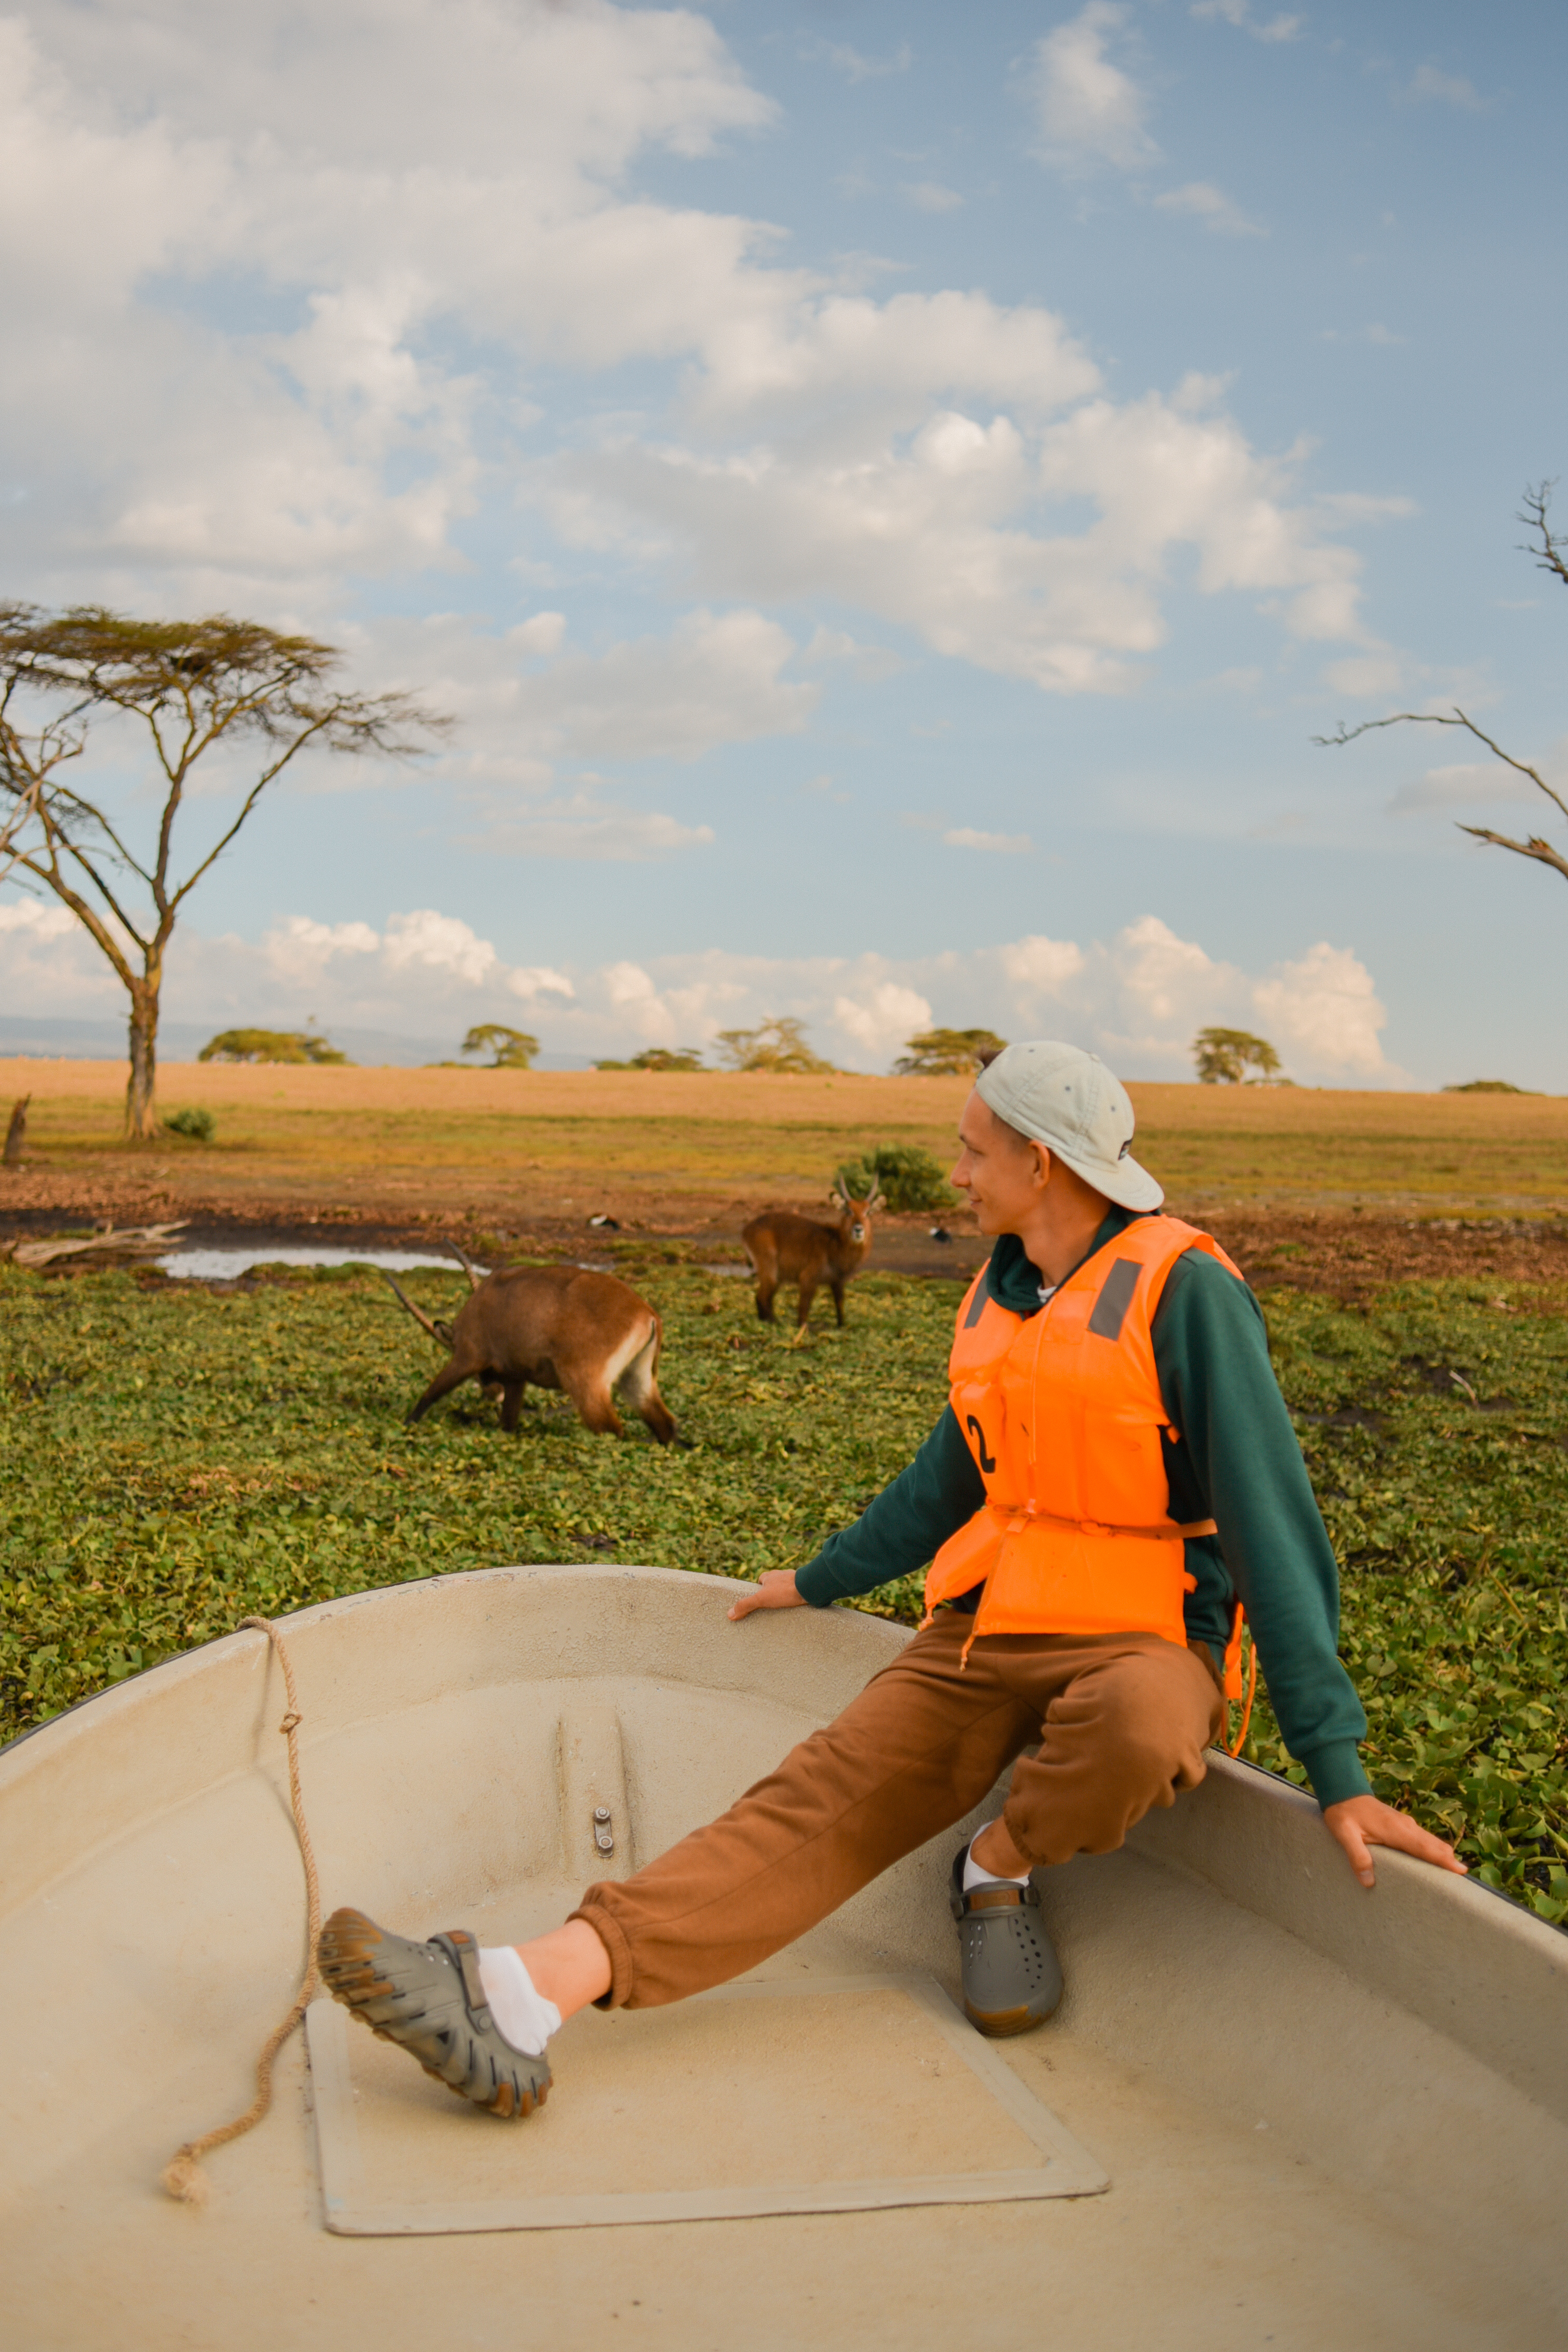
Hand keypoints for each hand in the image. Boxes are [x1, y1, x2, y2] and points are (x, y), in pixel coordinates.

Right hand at [728, 1569, 807, 1621]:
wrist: (810, 1587)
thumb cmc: (785, 1590)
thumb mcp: (761, 1599)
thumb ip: (746, 1605)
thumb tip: (729, 1614)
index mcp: (770, 1576)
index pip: (761, 1579)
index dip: (758, 1588)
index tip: (758, 1598)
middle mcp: (782, 1575)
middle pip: (774, 1584)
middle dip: (771, 1592)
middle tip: (769, 1605)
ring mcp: (794, 1581)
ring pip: (786, 1588)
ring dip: (784, 1596)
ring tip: (782, 1608)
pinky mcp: (804, 1587)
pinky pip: (797, 1593)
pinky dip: (795, 1599)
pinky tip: (795, 1607)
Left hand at [1321, 1794, 1467, 1889]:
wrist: (1342, 1790)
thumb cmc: (1343, 1813)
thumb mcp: (1345, 1834)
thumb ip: (1357, 1856)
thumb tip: (1368, 1881)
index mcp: (1395, 1829)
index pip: (1424, 1847)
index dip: (1443, 1859)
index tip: (1462, 1870)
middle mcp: (1406, 1826)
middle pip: (1434, 1845)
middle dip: (1449, 1861)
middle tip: (1464, 1882)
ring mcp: (1406, 1824)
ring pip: (1430, 1841)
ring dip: (1443, 1856)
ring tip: (1456, 1875)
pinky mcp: (1402, 1825)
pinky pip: (1423, 1839)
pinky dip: (1433, 1850)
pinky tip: (1436, 1861)